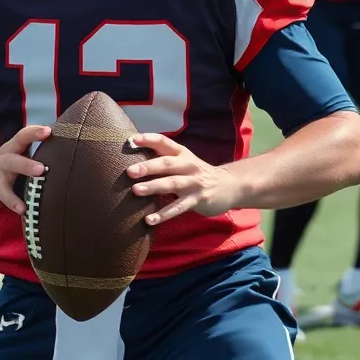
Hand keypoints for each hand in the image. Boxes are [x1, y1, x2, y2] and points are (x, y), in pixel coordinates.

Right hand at [0, 124, 51, 214]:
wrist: (20, 178)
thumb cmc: (37, 159)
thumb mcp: (43, 150)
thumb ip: (55, 144)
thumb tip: (80, 132)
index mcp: (17, 144)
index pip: (23, 135)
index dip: (34, 133)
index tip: (49, 132)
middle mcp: (7, 156)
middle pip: (11, 157)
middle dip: (26, 163)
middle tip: (43, 169)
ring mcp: (2, 173)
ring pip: (4, 174)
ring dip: (17, 183)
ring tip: (33, 188)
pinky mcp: (1, 188)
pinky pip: (2, 194)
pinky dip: (11, 201)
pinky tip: (23, 209)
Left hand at [127, 133, 244, 225]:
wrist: (230, 185)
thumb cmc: (197, 173)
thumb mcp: (184, 161)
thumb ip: (164, 159)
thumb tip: (134, 158)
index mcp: (182, 153)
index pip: (164, 142)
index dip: (148, 139)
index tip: (131, 140)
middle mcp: (188, 165)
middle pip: (167, 163)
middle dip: (148, 167)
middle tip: (129, 171)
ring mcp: (194, 183)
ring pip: (172, 184)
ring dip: (153, 187)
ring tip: (136, 191)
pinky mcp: (198, 200)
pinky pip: (179, 207)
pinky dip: (164, 214)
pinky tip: (149, 220)